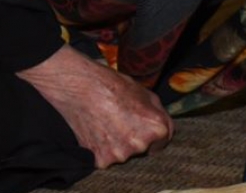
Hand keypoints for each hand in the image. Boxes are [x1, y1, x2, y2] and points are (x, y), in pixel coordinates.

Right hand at [17, 44, 173, 167]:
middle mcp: (140, 144)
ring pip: (124, 153)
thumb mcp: (145, 93)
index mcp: (156, 128)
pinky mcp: (100, 160)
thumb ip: (158, 113)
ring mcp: (119, 155)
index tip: (143, 125)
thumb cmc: (113, 86)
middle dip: (136, 138)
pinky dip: (101, 148)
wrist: (80, 87)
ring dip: (118, 144)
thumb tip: (165, 128)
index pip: (164, 140)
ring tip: (107, 124)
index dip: (154, 132)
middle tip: (121, 120)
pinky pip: (106, 157)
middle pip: (143, 148)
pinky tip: (96, 131)